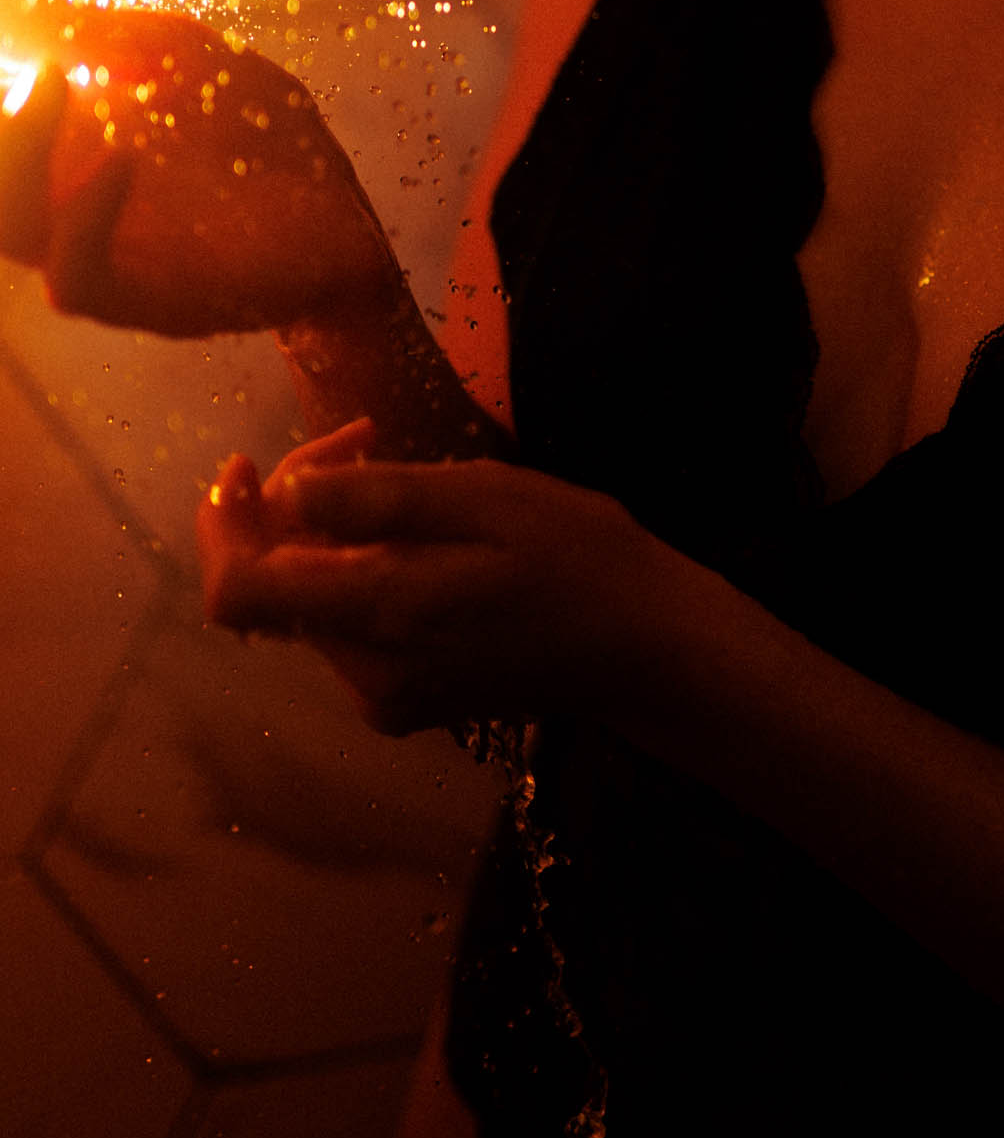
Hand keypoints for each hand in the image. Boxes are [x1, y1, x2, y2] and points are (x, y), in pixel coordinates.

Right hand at [0, 0, 400, 336]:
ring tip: (49, 80)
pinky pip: (76, 280)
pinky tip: (120, 159)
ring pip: (8, 228)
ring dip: (14, 153)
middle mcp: (67, 211)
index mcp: (70, 157)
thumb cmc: (271, 152)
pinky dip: (83, 219)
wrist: (345, 234)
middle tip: (31, 57)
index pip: (1, 130)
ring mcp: (105, 260)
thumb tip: (37, 5)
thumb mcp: (208, 72)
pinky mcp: (146, 302)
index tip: (6, 14)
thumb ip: (129, 39)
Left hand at [196, 426, 678, 735]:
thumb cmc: (578, 556)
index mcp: (382, 615)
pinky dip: (359, 567)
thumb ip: (383, 500)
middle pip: (273, 587)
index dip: (224, 523)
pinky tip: (417, 530)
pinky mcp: (404, 698)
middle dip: (293, 505)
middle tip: (363, 439)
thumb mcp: (489, 499)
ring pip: (309, 602)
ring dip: (329, 532)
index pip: (239, 591)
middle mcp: (365, 673)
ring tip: (400, 472)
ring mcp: (384, 695)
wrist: (645, 647)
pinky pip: (347, 624)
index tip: (247, 462)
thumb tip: (286, 492)